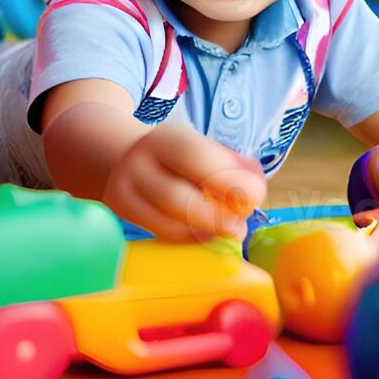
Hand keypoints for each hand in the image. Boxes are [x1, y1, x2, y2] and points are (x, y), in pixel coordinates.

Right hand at [103, 123, 265, 241]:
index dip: (230, 181)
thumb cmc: (175, 156)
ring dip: (206, 233)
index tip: (255, 196)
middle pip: (177, 199)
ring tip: (229, 230)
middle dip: (216, 217)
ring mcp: (124, 192)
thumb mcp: (199, 146)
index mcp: (164, 139)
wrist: (123, 157)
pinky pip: (162, 235)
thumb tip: (255, 182)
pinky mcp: (123, 214)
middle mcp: (139, 164)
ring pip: (168, 223)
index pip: (196, 159)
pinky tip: (208, 234)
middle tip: (241, 225)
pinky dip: (191, 239)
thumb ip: (230, 162)